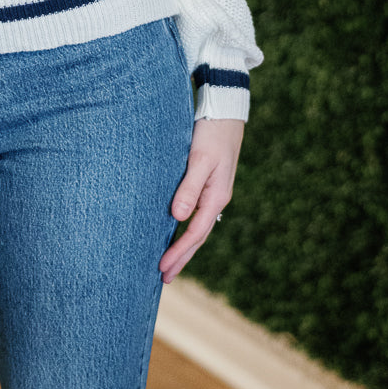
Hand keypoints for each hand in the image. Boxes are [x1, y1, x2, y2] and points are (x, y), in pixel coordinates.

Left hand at [159, 117, 243, 282]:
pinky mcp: (207, 181)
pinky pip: (195, 212)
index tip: (162, 269)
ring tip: (169, 262)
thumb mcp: (199, 159)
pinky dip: (185, 226)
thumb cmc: (211, 133)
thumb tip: (178, 217)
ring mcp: (213, 191)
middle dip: (181, 257)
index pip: (194, 234)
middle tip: (164, 278)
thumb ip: (189, 187)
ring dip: (183, 245)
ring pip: (197, 226)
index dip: (178, 253)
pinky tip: (175, 229)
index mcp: (216, 197)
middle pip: (197, 236)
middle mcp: (216, 198)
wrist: (225, 110)